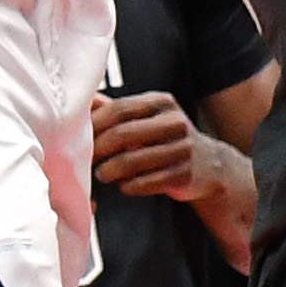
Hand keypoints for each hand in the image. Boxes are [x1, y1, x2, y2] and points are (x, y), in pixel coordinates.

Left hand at [91, 91, 237, 200]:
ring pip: (134, 161)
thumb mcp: (146, 117)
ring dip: (111, 171)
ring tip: (102, 174)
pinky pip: (148, 182)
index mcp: (161, 102)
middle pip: (124, 134)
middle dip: (98, 150)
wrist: (210, 164)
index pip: (120, 109)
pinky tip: (124, 185)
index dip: (94, 124)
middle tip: (84, 160)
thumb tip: (82, 100)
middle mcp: (174, 121)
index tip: (76, 137)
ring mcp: (182, 148)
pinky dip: (129, 186)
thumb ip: (116, 109)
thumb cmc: (166, 138)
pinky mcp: (185, 174)